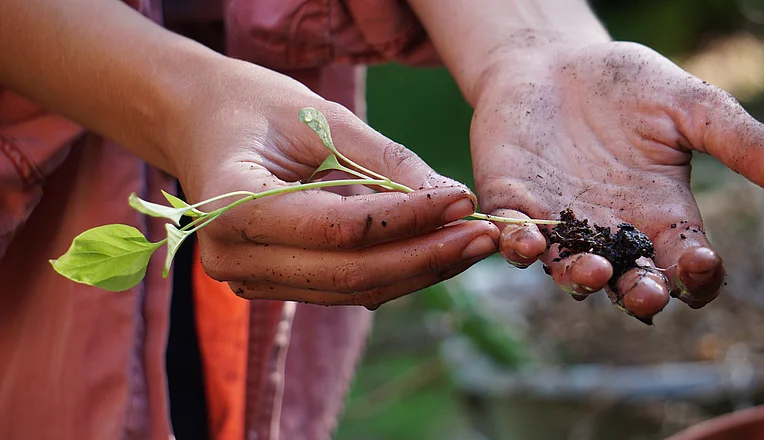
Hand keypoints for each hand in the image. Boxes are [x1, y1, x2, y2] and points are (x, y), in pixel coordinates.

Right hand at [175, 60, 498, 308]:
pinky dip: (394, 272)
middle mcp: (232, 257)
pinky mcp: (272, 284)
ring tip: (471, 245)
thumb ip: (385, 161)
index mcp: (232, 204)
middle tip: (485, 236)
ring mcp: (248, 279)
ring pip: (352, 289)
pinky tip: (435, 251)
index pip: (340, 227)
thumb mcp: (323, 116)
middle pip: (350, 272)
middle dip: (426, 257)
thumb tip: (452, 200)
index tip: (465, 201)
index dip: (409, 218)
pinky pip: (343, 287)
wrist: (204, 125)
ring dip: (419, 271)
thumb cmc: (258, 107)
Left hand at [470, 41, 763, 321]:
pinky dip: (512, 245)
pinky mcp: (512, 205)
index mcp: (658, 216)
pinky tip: (518, 240)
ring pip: (567, 272)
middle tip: (646, 292)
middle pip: (628, 284)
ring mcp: (557, 224)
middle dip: (638, 294)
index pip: (684, 266)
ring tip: (591, 271)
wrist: (554, 60)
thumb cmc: (625, 84)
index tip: (699, 261)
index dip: (696, 276)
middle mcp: (609, 231)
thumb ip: (741, 144)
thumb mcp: (691, 107)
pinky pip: (510, 239)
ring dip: (578, 278)